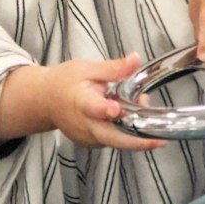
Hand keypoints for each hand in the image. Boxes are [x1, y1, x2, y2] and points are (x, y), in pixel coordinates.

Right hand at [0, 55, 165, 151]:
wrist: (46, 99)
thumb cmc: (66, 82)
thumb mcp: (88, 68)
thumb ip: (114, 68)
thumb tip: (136, 59)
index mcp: (82, 101)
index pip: (94, 108)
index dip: (106, 109)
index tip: (117, 108)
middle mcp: (85, 124)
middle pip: (111, 138)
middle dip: (136, 142)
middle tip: (158, 141)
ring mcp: (88, 137)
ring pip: (116, 141)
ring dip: (135, 131)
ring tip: (143, 105)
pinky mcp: (91, 143)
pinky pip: (113, 141)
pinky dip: (125, 131)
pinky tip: (129, 113)